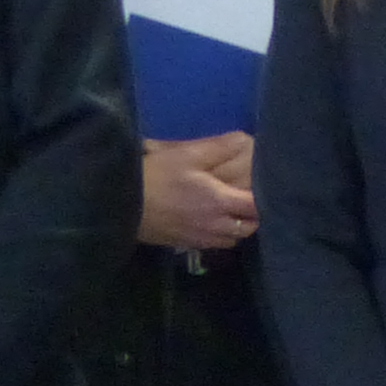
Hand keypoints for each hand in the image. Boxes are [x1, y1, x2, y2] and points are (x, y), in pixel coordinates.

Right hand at [140, 133, 257, 251]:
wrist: (120, 205)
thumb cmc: (155, 177)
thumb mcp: (186, 155)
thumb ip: (218, 148)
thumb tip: (245, 141)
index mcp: (219, 202)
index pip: (256, 206)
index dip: (265, 197)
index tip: (266, 186)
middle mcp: (215, 225)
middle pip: (249, 226)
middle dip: (255, 214)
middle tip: (253, 198)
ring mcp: (202, 238)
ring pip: (235, 238)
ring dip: (240, 226)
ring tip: (237, 210)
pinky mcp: (188, 244)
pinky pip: (217, 244)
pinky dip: (224, 235)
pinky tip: (216, 222)